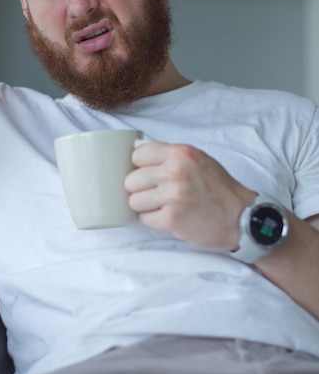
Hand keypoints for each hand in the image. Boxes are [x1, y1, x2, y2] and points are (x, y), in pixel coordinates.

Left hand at [125, 142, 256, 250]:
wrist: (243, 218)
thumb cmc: (220, 189)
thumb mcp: (198, 160)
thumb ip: (171, 156)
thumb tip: (137, 157)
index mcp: (181, 153)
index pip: (137, 154)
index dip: (141, 167)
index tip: (149, 175)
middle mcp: (175, 171)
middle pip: (131, 180)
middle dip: (141, 189)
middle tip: (158, 195)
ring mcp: (173, 195)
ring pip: (134, 200)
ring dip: (146, 207)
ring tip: (164, 207)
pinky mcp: (172, 218)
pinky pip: (144, 219)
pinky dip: (154, 221)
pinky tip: (170, 218)